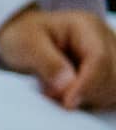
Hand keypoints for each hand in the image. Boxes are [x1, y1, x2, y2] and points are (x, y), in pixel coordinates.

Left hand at [0, 5, 115, 110]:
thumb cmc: (23, 36)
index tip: (68, 103)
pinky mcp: (109, 71)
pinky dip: (98, 102)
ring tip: (63, 97)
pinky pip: (113, 94)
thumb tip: (66, 86)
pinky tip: (77, 100)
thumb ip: (47, 64)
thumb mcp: (25, 45)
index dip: (87, 84)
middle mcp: (106, 39)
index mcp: (86, 26)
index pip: (100, 58)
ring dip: (94, 100)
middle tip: (56, 97)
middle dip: (89, 93)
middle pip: (114, 75)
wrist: (24, 36)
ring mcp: (111, 55)